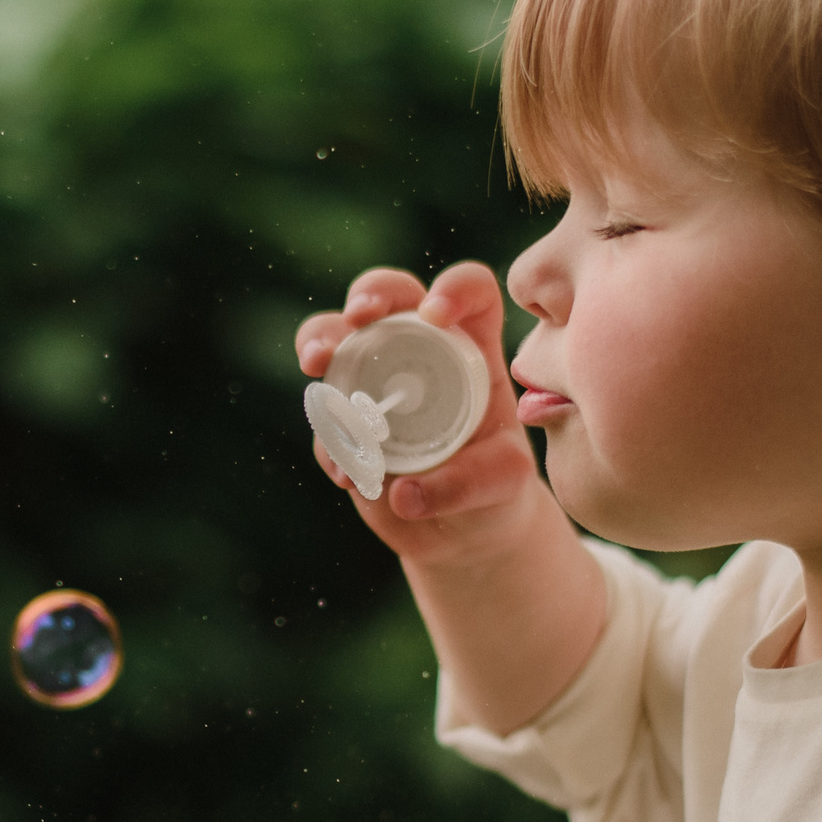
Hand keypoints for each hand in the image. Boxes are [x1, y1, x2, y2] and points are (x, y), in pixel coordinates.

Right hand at [293, 262, 551, 567]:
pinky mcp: (342, 418)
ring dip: (319, 342)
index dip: (454, 289)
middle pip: (387, 293)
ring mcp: (372, 379)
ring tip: (317, 366)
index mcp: (471, 347)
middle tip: (361, 318)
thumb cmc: (498, 490)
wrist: (463, 532)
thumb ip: (470, 483)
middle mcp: (417, 351)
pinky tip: (349, 475)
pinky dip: (329, 437)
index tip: (438, 316)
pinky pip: (324, 414)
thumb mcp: (504, 483)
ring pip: (334, 336)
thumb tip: (405, 492)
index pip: (468, 291)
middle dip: (369, 294)